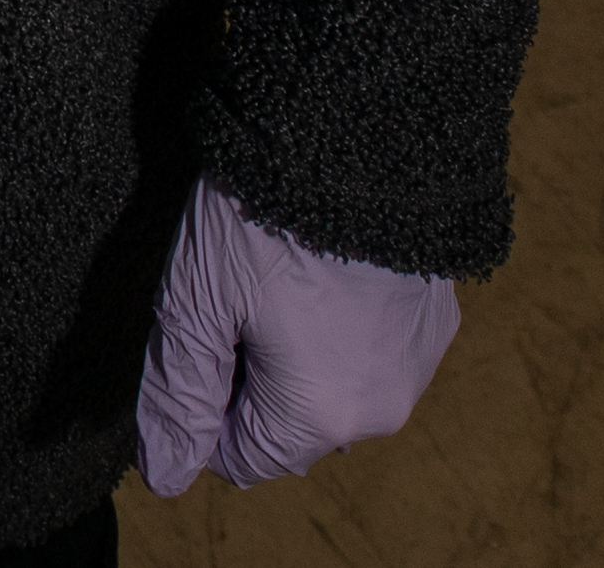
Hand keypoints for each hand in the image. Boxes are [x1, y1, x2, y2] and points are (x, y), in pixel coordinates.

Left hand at [133, 178, 458, 492]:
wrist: (356, 127)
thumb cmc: (263, 214)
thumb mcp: (195, 302)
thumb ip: (180, 397)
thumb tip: (167, 476)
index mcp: (321, 417)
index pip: (241, 457)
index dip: (206, 396)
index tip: (207, 323)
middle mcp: (383, 409)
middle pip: (288, 423)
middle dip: (252, 372)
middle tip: (239, 288)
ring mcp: (418, 364)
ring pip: (331, 385)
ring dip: (296, 348)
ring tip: (281, 267)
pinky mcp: (436, 319)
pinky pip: (370, 347)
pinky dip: (340, 321)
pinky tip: (321, 260)